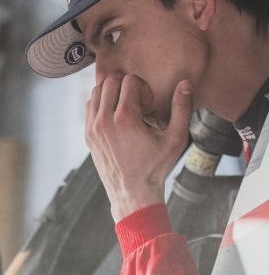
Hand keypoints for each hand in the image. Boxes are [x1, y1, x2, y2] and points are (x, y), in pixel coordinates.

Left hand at [85, 73, 192, 221]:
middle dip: (126, 85)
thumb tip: (185, 83)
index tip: (148, 105)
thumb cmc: (156, 168)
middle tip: (138, 103)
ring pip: (96, 91)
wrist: (133, 193)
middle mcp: (104, 121)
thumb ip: (182, 109)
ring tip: (126, 107)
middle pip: (110, 81)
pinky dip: (101, 104)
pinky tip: (116, 116)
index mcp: (125, 118)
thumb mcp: (175, 139)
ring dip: (112, 93)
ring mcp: (93, 128)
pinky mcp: (88, 136)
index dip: (143, 87)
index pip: (129, 80)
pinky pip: (90, 107)